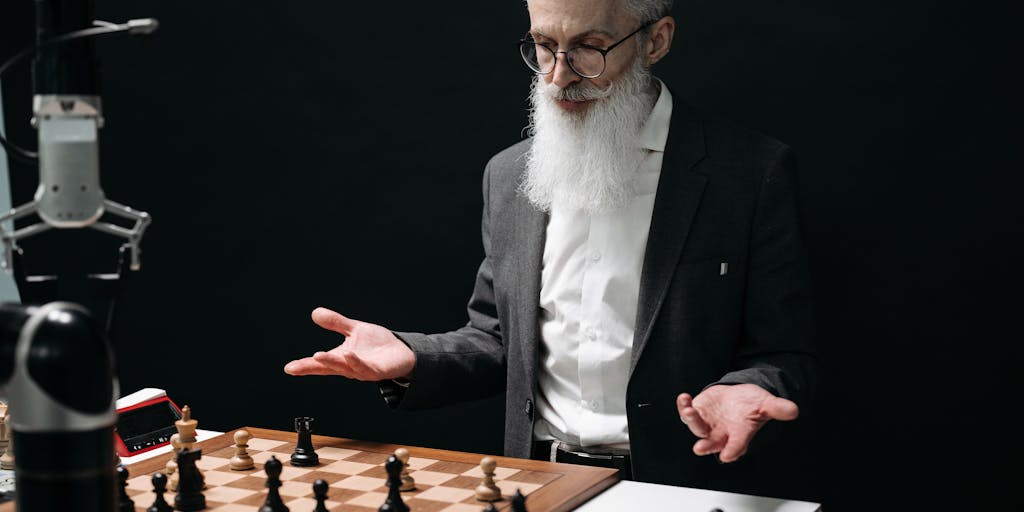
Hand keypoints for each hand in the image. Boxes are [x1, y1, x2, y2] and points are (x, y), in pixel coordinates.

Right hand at [283, 307, 415, 380]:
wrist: (402, 351)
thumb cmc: (378, 344)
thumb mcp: (354, 330)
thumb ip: (336, 323)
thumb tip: (315, 313)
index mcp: (341, 358)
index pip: (319, 363)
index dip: (304, 366)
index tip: (289, 368)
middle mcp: (349, 367)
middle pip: (328, 368)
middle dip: (313, 366)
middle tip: (296, 367)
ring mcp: (362, 371)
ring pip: (344, 368)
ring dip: (331, 362)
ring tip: (318, 355)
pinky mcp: (377, 371)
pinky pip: (364, 368)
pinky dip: (355, 362)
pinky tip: (348, 354)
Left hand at [676, 384, 798, 462]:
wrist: (739, 396)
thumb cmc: (752, 405)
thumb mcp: (766, 404)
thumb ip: (777, 409)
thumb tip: (793, 410)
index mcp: (739, 435)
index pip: (736, 446)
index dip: (733, 450)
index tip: (729, 455)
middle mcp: (721, 433)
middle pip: (712, 442)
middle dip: (706, 445)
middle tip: (700, 448)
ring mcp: (708, 424)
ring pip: (697, 427)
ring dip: (692, 421)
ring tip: (689, 411)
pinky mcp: (698, 411)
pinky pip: (688, 412)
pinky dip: (684, 406)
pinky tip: (683, 398)